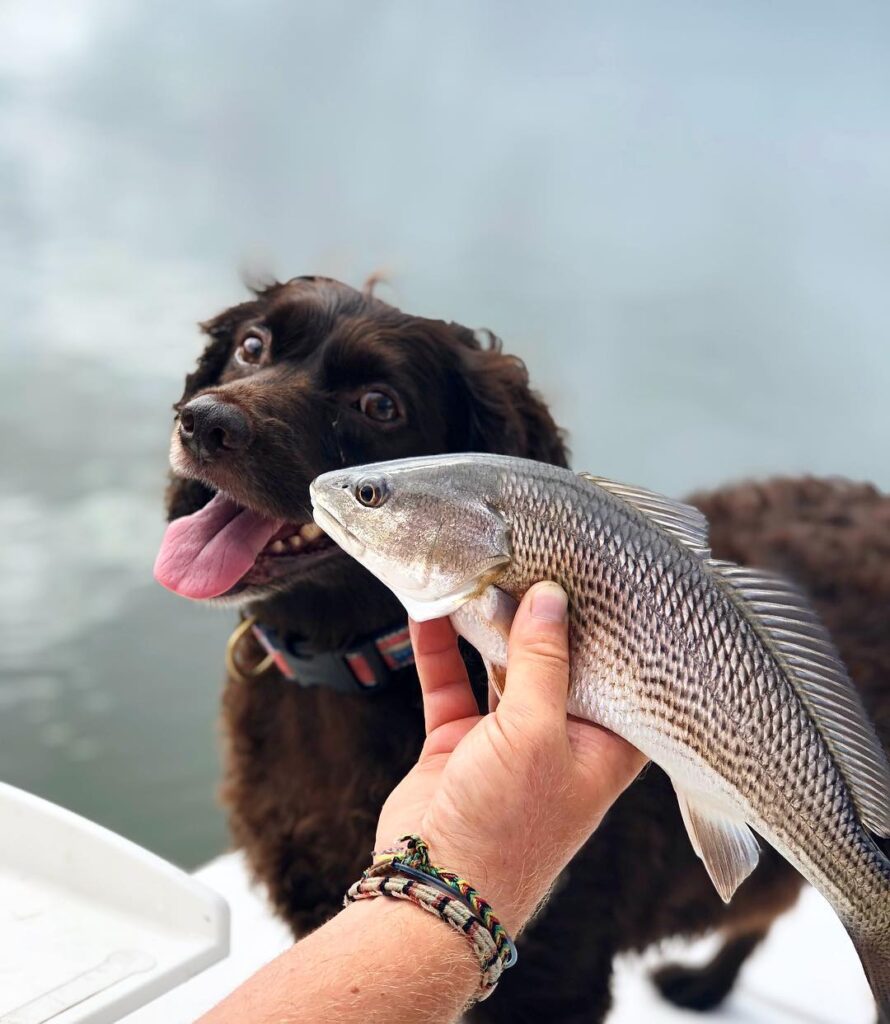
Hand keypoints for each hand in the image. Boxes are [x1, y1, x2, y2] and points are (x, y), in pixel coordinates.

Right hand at [375, 581, 647, 934]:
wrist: (435, 890)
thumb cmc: (509, 826)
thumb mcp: (536, 734)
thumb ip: (542, 660)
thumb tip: (551, 596)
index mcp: (605, 743)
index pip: (619, 670)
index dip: (609, 624)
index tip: (597, 571)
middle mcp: (562, 736)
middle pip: (555, 660)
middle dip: (538, 614)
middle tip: (527, 556)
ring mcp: (508, 738)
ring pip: (501, 665)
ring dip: (486, 626)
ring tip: (476, 571)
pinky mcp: (461, 741)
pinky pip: (451, 682)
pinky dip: (439, 648)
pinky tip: (429, 609)